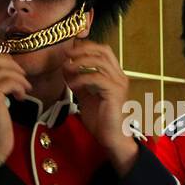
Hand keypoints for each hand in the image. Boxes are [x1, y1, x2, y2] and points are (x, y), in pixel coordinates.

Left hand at [62, 41, 136, 173]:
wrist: (111, 137)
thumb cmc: (101, 119)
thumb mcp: (85, 95)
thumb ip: (77, 81)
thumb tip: (66, 67)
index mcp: (114, 75)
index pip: (103, 51)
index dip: (86, 47)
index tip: (69, 51)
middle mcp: (119, 76)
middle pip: (103, 51)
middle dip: (83, 49)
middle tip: (67, 54)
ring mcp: (119, 83)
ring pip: (100, 62)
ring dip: (80, 62)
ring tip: (68, 68)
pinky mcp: (115, 92)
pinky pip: (96, 78)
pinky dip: (82, 78)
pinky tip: (73, 84)